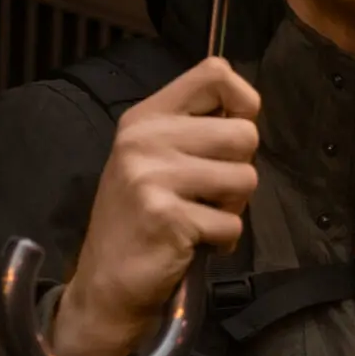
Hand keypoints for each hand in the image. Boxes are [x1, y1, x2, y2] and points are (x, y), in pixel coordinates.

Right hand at [51, 57, 260, 355]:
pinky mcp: (167, 216)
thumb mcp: (155, 159)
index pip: (215, 72)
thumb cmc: (142, 218)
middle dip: (239, 168)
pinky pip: (232, 223)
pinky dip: (222, 240)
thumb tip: (248, 113)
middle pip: (244, 132)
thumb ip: (195, 130)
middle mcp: (145, 139)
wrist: (106, 284)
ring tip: (198, 217)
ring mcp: (152, 177)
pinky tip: (191, 243)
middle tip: (208, 192)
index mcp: (145, 117)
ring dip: (232, 208)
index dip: (243, 101)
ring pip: (245, 178)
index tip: (233, 129)